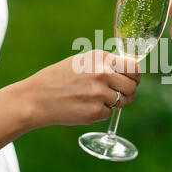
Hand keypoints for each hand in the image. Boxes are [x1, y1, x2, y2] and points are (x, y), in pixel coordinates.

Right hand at [15, 50, 140, 128]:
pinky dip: (100, 113)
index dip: (135, 77)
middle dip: (128, 93)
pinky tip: (84, 107)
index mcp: (100, 58)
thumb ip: (104, 65)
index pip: (133, 67)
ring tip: (95, 100)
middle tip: (119, 96)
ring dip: (114, 104)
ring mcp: (100, 93)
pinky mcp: (95, 111)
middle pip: (132, 87)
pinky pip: (108, 113)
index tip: (133, 81)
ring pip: (122, 101)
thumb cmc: (58, 79)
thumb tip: (129, 71)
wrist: (36, 98)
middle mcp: (103, 73)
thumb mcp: (81, 62)